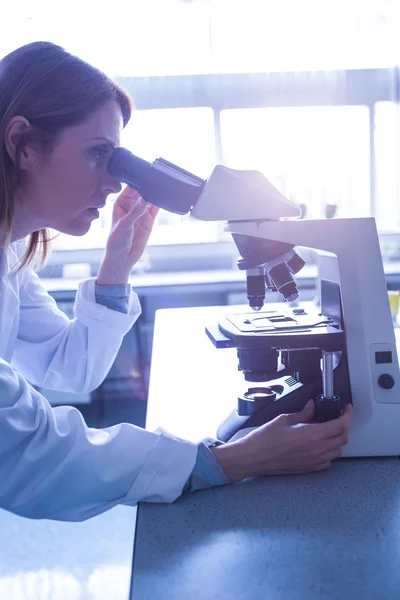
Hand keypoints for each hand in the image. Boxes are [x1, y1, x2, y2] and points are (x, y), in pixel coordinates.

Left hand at [97, 187, 159, 283]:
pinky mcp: (149, 219)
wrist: (123, 258)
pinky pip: (157, 208)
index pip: (130, 188)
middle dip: (149, 185)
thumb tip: (145, 198)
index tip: (146, 174)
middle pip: (142, 191)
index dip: (138, 180)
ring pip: (150, 198)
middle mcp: (131, 206)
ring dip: (156, 192)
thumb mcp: (124, 225)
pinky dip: (162, 202)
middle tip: (158, 178)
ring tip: (164, 185)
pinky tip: (166, 196)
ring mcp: (141, 212)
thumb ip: (135, 212)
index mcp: (120, 203)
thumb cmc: (116, 241)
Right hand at [212, 401, 352, 481]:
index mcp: (312, 435)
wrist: (254, 457)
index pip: (340, 425)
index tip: (347, 409)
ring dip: (337, 440)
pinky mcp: (309, 469)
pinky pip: (328, 462)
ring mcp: (314, 461)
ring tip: (328, 431)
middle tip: (337, 418)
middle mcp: (316, 450)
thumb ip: (303, 413)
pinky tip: (320, 446)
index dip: (347, 415)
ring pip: (338, 451)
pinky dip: (329, 453)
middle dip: (344, 426)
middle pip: (343, 438)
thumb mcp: (284, 419)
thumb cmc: (265, 439)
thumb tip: (311, 406)